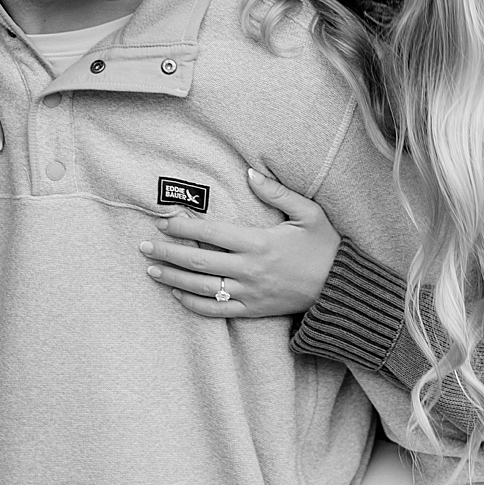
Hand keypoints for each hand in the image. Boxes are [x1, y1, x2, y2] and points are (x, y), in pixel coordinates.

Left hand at [139, 167, 341, 317]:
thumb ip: (278, 192)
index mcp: (259, 242)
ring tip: (151, 268)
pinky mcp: (253, 310)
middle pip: (198, 261)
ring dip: (173, 277)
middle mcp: (249, 269)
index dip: (183, 227)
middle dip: (167, 252)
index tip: (163, 221)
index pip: (211, 233)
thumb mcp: (308, 213)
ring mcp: (249, 293)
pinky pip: (216, 311)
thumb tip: (250, 173)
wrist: (340, 288)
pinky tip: (176, 294)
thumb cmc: (325, 247)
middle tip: (143, 246)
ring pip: (201, 288)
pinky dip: (193, 304)